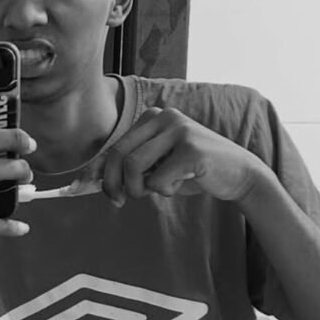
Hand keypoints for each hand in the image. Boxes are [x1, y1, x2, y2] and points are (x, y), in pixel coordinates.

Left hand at [81, 107, 273, 206]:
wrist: (240, 174)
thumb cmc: (192, 172)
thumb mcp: (157, 166)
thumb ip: (128, 168)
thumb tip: (87, 181)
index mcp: (152, 118)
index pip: (113, 145)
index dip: (95, 169)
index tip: (80, 187)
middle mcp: (163, 117)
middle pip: (118, 155)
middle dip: (112, 184)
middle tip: (118, 201)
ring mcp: (179, 131)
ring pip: (134, 167)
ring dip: (139, 189)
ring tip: (157, 191)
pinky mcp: (192, 149)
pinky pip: (159, 179)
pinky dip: (164, 190)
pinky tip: (181, 184)